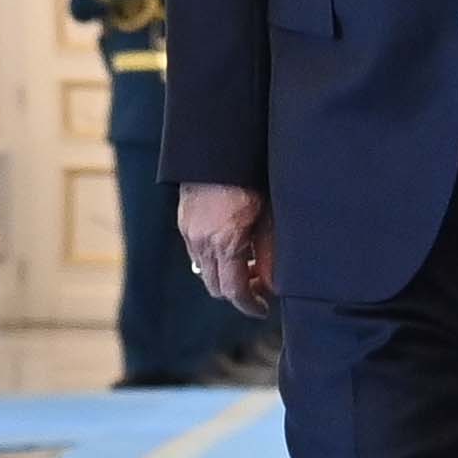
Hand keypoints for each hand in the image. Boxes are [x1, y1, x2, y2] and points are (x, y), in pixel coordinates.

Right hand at [178, 181, 276, 318]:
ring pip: (204, 270)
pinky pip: (197, 252)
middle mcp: (201, 242)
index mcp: (223, 243)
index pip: (234, 291)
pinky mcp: (184, 221)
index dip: (250, 305)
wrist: (217, 148)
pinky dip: (214, 256)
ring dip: (224, 273)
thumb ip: (269, 252)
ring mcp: (189, 232)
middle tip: (258, 285)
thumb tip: (273, 282)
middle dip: (237, 292)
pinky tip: (231, 241)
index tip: (262, 308)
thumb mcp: (268, 216)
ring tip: (247, 260)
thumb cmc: (248, 177)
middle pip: (215, 287)